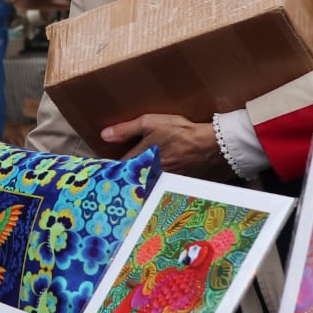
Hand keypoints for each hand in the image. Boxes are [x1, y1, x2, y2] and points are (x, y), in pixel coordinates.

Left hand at [100, 114, 232, 178]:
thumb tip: (105, 135)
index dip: (109, 171)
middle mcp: (148, 175)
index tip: (101, 172)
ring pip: (142, 187)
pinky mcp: (172, 186)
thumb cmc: (181, 133)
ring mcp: (161, 183)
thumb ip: (126, 130)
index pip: (117, 170)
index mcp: (139, 160)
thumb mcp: (150, 123)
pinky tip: (151, 185)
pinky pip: (156, 189)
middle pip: (129, 182)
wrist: (211, 146)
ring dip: (136, 186)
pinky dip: (151, 188)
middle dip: (121, 181)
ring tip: (128, 186)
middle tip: (111, 183)